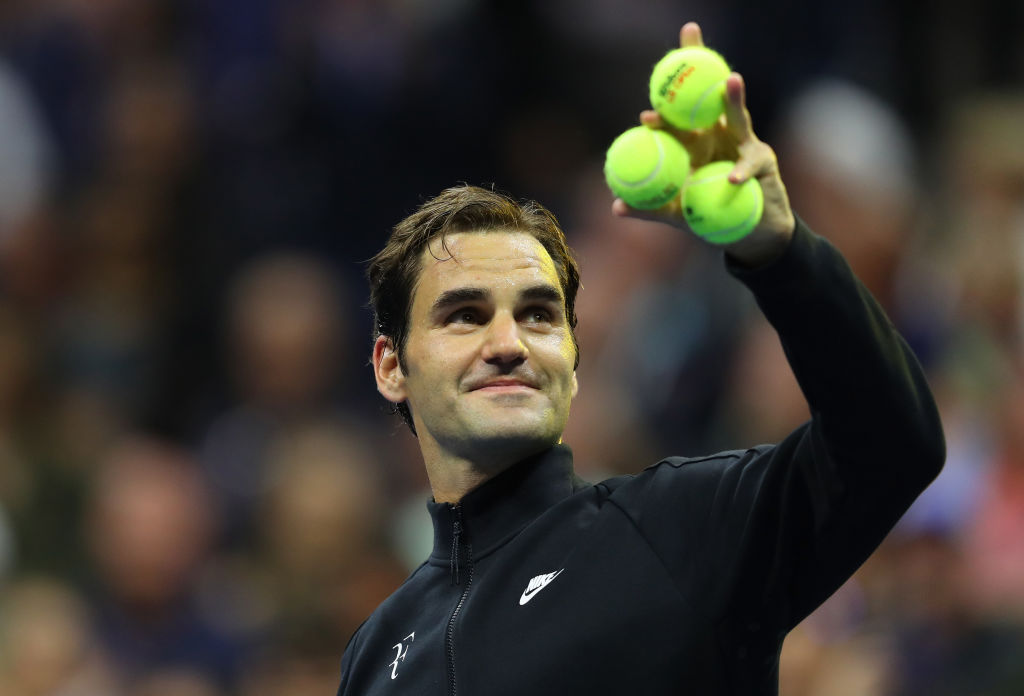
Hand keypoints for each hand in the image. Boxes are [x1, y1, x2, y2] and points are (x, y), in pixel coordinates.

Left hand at [612, 22, 795, 266]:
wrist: (748, 231)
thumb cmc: (709, 215)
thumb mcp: (677, 214)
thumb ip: (650, 209)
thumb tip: (616, 207)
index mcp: (692, 142)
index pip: (675, 117)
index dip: (663, 107)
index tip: (645, 116)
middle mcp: (715, 135)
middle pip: (705, 96)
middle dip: (699, 64)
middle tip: (689, 38)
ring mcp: (741, 142)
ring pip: (736, 117)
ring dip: (733, 99)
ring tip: (730, 80)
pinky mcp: (763, 159)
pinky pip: (750, 164)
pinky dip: (740, 171)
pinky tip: (732, 178)